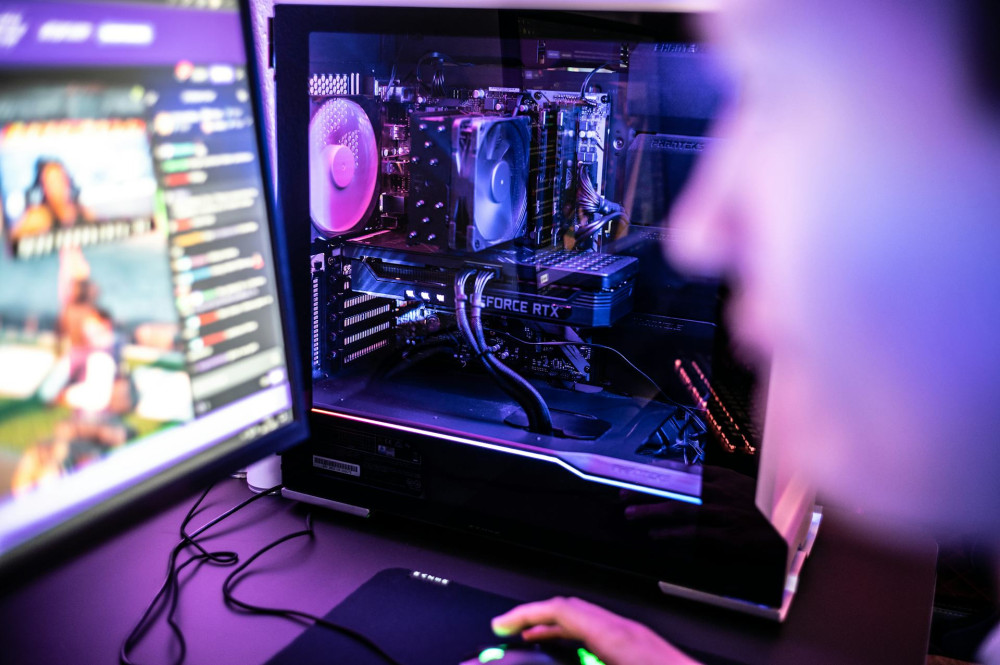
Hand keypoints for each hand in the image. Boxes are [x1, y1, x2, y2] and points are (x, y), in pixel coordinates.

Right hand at [491, 596, 700, 664]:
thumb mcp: (609, 663)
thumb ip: (577, 657)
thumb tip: (545, 660)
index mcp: (617, 637)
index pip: (561, 609)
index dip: (524, 613)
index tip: (501, 625)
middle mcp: (628, 631)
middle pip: (572, 609)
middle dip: (535, 618)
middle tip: (509, 632)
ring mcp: (638, 639)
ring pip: (587, 621)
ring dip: (556, 628)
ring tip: (532, 642)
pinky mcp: (645, 650)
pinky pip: (601, 634)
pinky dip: (577, 639)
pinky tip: (573, 656)